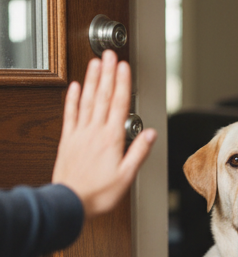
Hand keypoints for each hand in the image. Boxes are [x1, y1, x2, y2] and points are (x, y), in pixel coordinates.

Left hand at [51, 50, 156, 218]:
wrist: (71, 201)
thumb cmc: (100, 193)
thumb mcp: (126, 176)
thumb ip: (138, 152)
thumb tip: (150, 134)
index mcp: (111, 140)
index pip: (118, 105)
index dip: (122, 84)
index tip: (124, 67)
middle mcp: (94, 132)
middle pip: (102, 97)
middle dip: (107, 74)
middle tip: (110, 55)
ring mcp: (80, 133)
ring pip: (86, 101)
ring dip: (91, 80)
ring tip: (95, 63)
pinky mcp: (68, 139)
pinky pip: (70, 114)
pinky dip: (72, 98)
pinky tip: (74, 86)